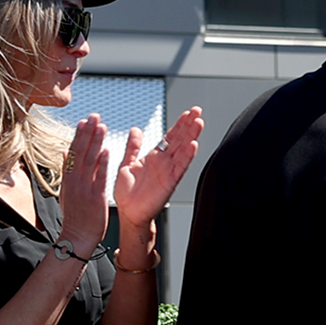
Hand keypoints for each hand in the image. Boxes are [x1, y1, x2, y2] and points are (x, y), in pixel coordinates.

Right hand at [56, 113, 112, 250]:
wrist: (77, 236)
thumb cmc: (75, 215)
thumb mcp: (66, 191)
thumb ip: (66, 170)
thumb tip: (63, 153)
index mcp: (68, 178)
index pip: (73, 152)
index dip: (78, 135)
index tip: (83, 121)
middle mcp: (75, 180)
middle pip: (81, 152)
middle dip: (88, 133)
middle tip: (94, 116)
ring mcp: (85, 187)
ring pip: (90, 160)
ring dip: (96, 142)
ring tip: (101, 126)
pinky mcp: (96, 196)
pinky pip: (100, 177)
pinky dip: (103, 163)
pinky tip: (107, 150)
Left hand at [115, 106, 205, 232]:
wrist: (129, 213)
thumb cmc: (127, 194)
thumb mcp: (127, 164)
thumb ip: (133, 147)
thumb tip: (136, 130)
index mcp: (154, 157)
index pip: (170, 137)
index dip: (179, 124)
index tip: (188, 112)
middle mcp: (164, 163)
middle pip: (180, 139)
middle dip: (189, 125)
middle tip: (198, 111)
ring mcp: (168, 171)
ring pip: (183, 150)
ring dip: (191, 136)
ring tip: (199, 122)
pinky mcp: (170, 182)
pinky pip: (180, 167)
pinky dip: (187, 156)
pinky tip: (193, 145)